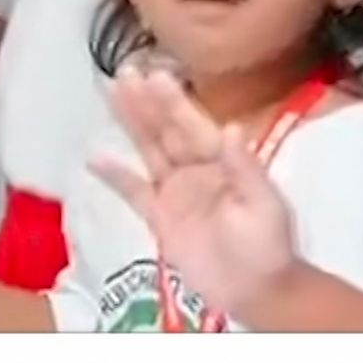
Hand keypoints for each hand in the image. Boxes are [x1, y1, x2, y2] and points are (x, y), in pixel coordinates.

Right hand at [88, 69, 300, 319]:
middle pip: (166, 130)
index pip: (193, 126)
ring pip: (148, 149)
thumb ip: (245, 168)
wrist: (256, 290)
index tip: (155, 76)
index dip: (174, 102)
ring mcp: (175, 192)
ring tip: (111, 93)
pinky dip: (114, 176)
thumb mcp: (264, 205)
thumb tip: (234, 128)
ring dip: (131, 123)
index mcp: (223, 161)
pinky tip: (94, 157)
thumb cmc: (268, 245)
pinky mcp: (159, 218)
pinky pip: (133, 192)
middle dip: (146, 102)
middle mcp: (196, 169)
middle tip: (125, 71)